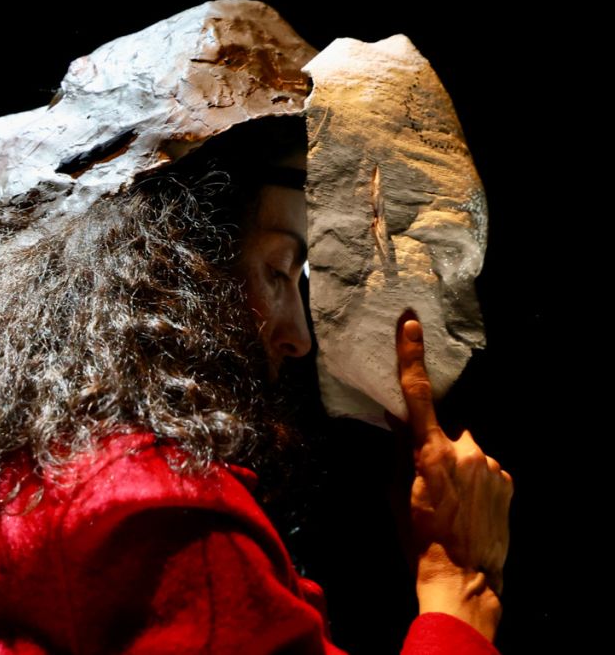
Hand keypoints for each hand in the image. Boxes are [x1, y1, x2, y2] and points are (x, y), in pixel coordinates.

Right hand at [385, 310, 512, 637]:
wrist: (465, 579)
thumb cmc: (419, 539)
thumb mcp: (395, 495)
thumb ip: (397, 453)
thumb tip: (395, 421)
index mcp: (430, 453)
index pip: (417, 394)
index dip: (411, 355)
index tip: (410, 323)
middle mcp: (466, 451)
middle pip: (447, 432)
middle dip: (437, 448)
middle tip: (430, 484)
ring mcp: (492, 466)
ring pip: (468, 452)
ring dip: (458, 468)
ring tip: (452, 504)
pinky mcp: (508, 481)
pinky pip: (486, 469)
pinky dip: (476, 481)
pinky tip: (469, 509)